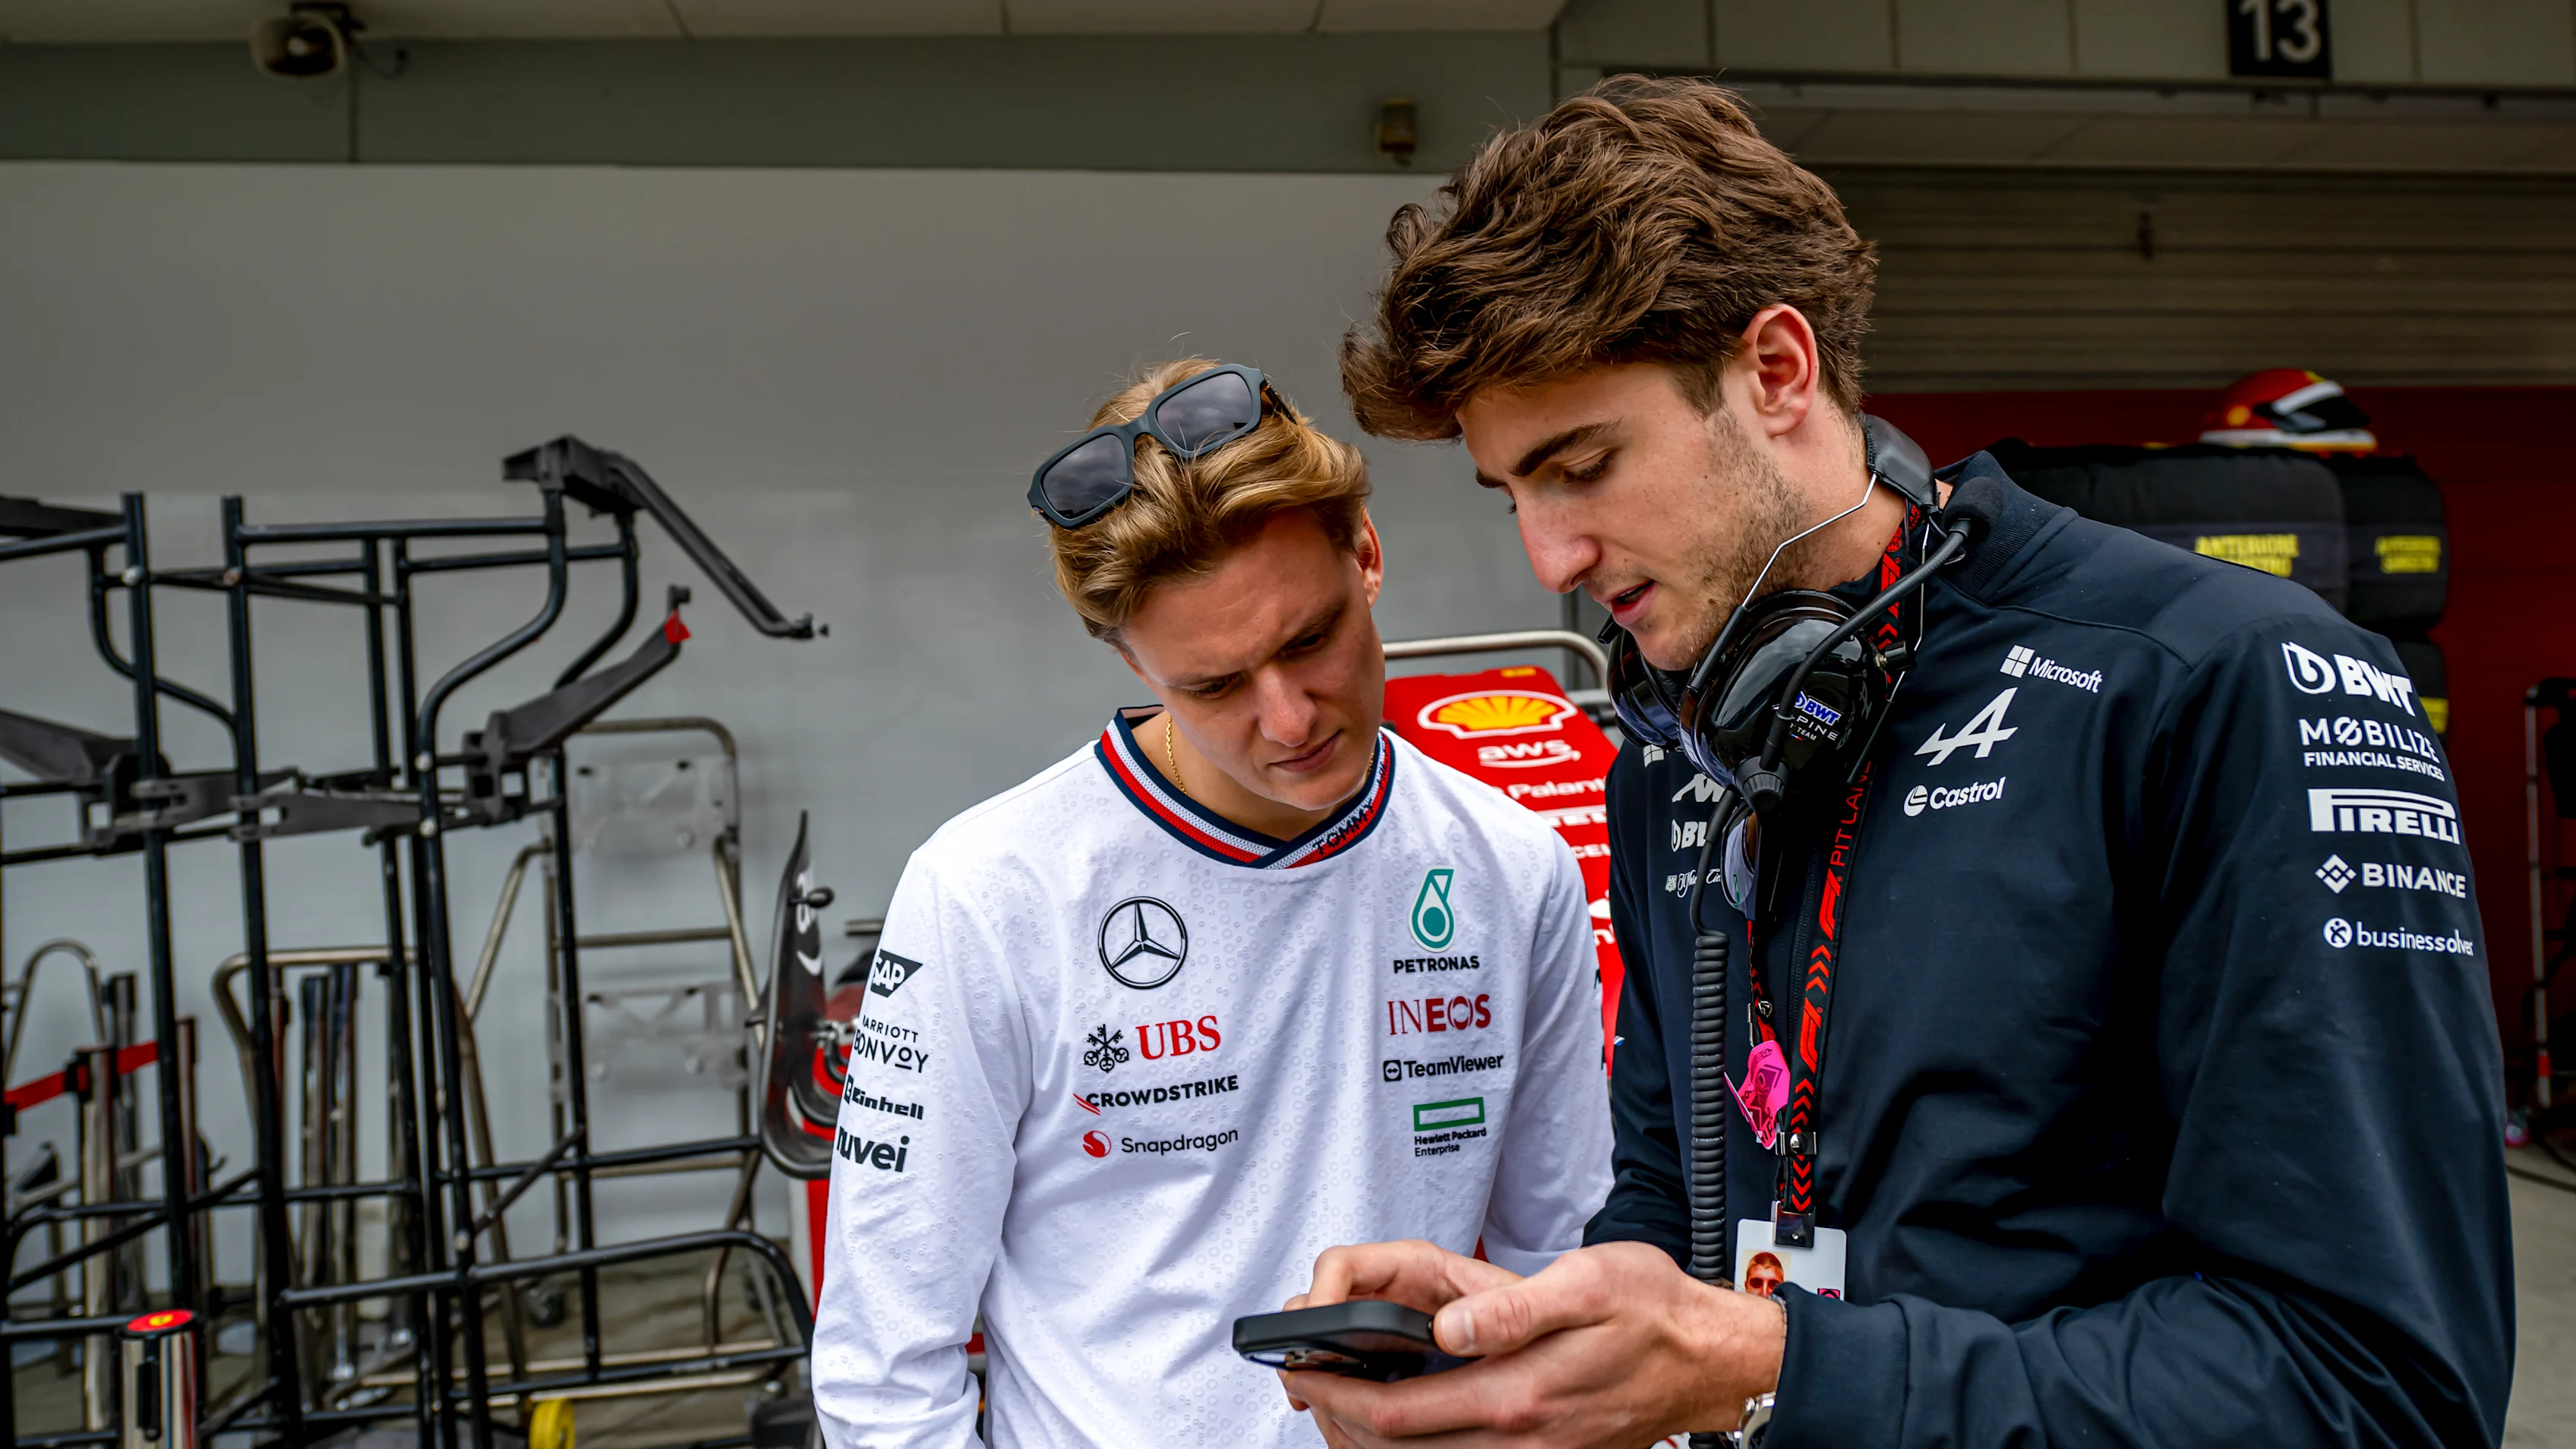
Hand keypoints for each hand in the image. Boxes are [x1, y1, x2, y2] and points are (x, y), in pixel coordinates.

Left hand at [1280, 1241, 1784, 1447]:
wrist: (1709, 1359)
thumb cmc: (1653, 1312)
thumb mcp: (1587, 1282)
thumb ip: (1511, 1308)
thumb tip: (1446, 1324)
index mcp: (1519, 1393)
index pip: (1400, 1411)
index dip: (1339, 1393)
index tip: (1301, 1370)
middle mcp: (1521, 1438)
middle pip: (1399, 1448)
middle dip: (1340, 1419)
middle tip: (1302, 1384)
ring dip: (1370, 1437)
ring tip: (1334, 1401)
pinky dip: (1414, 1446)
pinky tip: (1398, 1421)